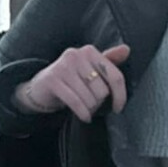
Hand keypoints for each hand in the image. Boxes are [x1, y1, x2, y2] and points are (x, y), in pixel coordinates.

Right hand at [15, 42, 130, 121]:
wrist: (41, 87)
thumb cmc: (71, 78)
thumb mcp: (90, 68)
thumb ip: (109, 60)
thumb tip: (126, 49)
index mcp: (89, 51)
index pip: (115, 76)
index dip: (120, 95)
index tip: (118, 108)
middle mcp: (76, 55)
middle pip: (102, 91)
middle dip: (99, 103)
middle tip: (91, 104)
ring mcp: (63, 67)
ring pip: (89, 98)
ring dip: (90, 109)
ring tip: (84, 107)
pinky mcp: (52, 80)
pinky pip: (76, 102)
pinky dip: (83, 114)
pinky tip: (84, 117)